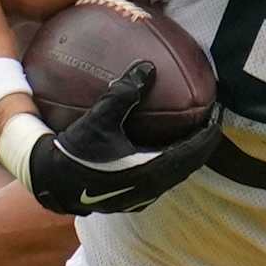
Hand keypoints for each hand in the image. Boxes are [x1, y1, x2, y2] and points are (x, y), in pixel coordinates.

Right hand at [29, 61, 223, 215]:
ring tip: (191, 134)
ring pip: (174, 176)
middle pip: (188, 166)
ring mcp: (139, 197)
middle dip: (201, 144)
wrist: (48, 183)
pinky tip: (161, 149)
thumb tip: (147, 67)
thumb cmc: (72, 152)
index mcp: (149, 172)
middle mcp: (149, 188)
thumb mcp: (98, 119)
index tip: (218, 116)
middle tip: (210, 122)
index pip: (192, 153)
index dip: (208, 135)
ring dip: (185, 156)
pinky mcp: (127, 199)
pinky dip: (168, 163)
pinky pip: (159, 180)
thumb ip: (123, 94)